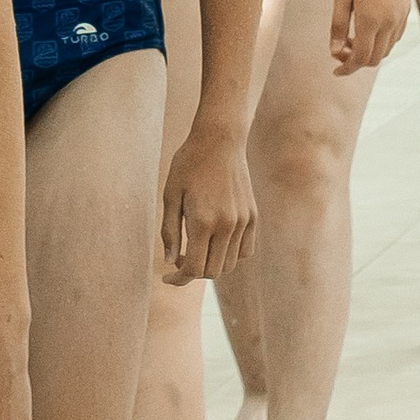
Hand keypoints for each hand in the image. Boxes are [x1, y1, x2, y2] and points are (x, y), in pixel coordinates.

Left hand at [161, 116, 256, 284]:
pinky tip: (216, 242)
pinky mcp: (253, 216)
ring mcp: (243, 222)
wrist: (220, 139)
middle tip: (179, 258)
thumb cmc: (189, 164)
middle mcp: (227, 225)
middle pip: (213, 271)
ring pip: (230, 264)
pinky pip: (245, 251)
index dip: (178, 279)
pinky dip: (230, 255)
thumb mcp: (170, 196)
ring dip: (212, 265)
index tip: (166, 278)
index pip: (194, 269)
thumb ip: (170, 231)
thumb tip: (170, 262)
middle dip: (193, 272)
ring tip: (196, 249)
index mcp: (203, 222)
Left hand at [327, 0, 411, 74]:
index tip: (335, 71)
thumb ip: (337, 25)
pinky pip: (394, 37)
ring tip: (351, 38)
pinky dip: (380, 41)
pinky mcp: (406, 11)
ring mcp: (401, 17)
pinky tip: (367, 29)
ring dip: (369, 51)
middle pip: (374, 58)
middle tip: (340, 51)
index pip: (360, 58)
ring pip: (386, 49)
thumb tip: (334, 52)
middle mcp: (389, 22)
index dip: (347, 69)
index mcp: (371, 20)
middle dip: (356, 62)